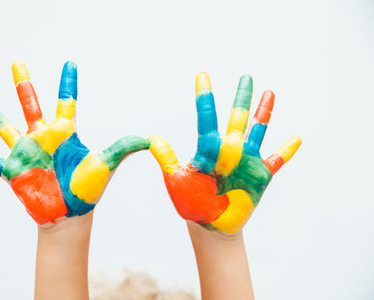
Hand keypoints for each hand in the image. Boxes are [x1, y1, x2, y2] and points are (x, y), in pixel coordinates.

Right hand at [0, 61, 147, 224]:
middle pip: (31, 104)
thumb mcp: (105, 164)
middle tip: (18, 63)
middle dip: (24, 84)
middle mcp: (43, 138)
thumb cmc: (88, 189)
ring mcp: (26, 152)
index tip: (71, 64)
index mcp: (64, 133)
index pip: (67, 100)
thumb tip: (150, 139)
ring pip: (6, 126)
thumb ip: (124, 148)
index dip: (68, 82)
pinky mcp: (13, 170)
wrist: (70, 214)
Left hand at [148, 73, 300, 234]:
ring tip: (269, 92)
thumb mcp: (176, 180)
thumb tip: (152, 138)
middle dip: (241, 97)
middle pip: (236, 118)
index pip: (206, 117)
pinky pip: (277, 160)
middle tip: (245, 76)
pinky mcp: (261, 175)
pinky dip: (286, 151)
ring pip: (257, 130)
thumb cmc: (191, 204)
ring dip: (263, 113)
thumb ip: (168, 159)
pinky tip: (296, 138)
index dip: (204, 96)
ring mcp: (246, 161)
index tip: (202, 75)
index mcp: (208, 149)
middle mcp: (228, 150)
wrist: (211, 225)